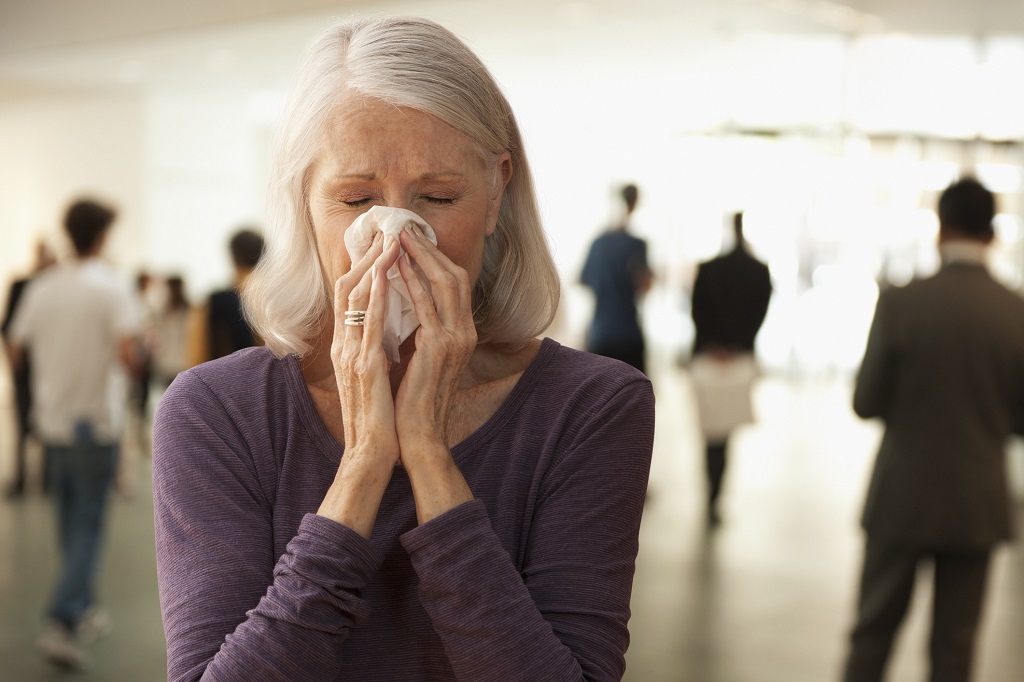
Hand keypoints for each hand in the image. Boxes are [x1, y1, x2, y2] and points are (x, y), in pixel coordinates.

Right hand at [333, 234, 401, 465]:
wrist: (373, 453)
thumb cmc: (380, 416)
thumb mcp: (376, 374)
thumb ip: (376, 347)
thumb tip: (389, 324)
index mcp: (347, 346)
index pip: (348, 294)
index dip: (362, 264)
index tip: (381, 241)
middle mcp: (344, 345)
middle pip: (346, 286)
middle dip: (366, 255)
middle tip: (386, 228)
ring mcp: (351, 354)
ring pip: (354, 297)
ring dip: (373, 264)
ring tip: (389, 239)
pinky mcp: (364, 366)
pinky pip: (368, 323)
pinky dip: (375, 294)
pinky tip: (385, 274)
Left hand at [394, 223, 475, 522]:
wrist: (417, 437)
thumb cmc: (412, 401)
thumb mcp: (419, 359)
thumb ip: (419, 331)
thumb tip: (401, 302)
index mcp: (461, 334)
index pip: (453, 284)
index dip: (433, 258)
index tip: (411, 239)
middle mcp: (465, 332)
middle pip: (453, 275)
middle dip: (427, 249)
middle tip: (404, 226)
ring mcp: (456, 339)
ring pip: (443, 283)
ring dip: (419, 257)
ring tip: (398, 236)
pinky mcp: (440, 348)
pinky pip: (426, 305)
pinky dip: (411, 281)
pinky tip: (395, 266)